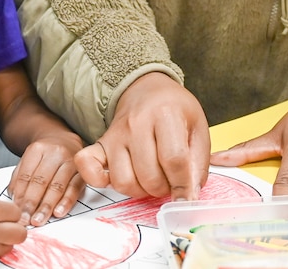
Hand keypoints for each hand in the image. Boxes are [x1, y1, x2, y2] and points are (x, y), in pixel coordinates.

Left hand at [8, 131, 85, 225]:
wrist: (66, 141)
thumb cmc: (45, 155)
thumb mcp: (28, 160)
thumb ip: (19, 178)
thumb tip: (15, 200)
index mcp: (38, 149)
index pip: (26, 175)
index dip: (20, 195)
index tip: (16, 211)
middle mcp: (56, 153)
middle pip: (41, 181)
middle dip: (32, 203)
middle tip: (25, 219)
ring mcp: (71, 162)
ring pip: (57, 186)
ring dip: (47, 206)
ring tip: (38, 219)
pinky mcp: (82, 172)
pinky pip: (74, 188)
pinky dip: (66, 202)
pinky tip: (58, 212)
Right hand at [75, 73, 209, 199]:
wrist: (146, 90)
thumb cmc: (174, 110)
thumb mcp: (198, 127)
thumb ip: (198, 163)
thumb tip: (189, 196)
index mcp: (166, 114)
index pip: (174, 159)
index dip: (183, 185)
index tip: (187, 197)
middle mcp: (137, 123)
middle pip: (149, 175)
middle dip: (164, 189)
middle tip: (170, 181)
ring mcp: (116, 134)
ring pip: (123, 181)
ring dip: (140, 190)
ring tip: (151, 179)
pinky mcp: (101, 143)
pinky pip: (88, 166)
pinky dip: (97, 180)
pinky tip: (116, 179)